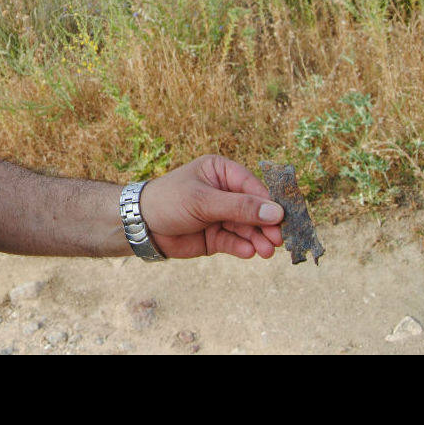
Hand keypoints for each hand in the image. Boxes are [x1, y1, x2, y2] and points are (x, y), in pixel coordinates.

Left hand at [138, 155, 284, 258]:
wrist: (140, 226)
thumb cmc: (168, 201)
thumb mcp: (204, 201)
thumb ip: (239, 208)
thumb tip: (276, 212)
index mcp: (222, 172)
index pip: (252, 186)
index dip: (268, 203)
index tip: (282, 218)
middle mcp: (225, 192)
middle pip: (254, 210)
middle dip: (266, 225)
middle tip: (278, 240)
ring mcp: (221, 216)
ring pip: (247, 229)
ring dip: (258, 239)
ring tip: (266, 251)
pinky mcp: (216, 237)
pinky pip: (235, 242)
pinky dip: (243, 247)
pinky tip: (249, 252)